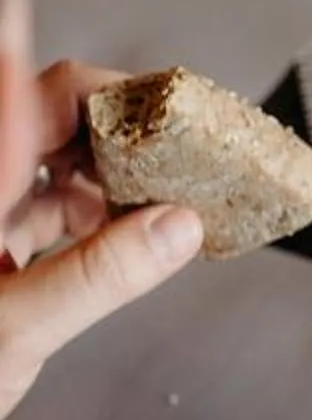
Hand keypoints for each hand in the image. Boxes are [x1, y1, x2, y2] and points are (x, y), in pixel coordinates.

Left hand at [0, 62, 202, 419]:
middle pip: (59, 116)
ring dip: (117, 171)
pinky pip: (54, 203)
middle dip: (126, 130)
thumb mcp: (15, 329)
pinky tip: (137, 233)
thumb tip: (177, 227)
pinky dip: (99, 210)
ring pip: (59, 158)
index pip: (52, 93)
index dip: (114, 89)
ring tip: (171, 199)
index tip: (173, 108)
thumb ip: (97, 276)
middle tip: (186, 157)